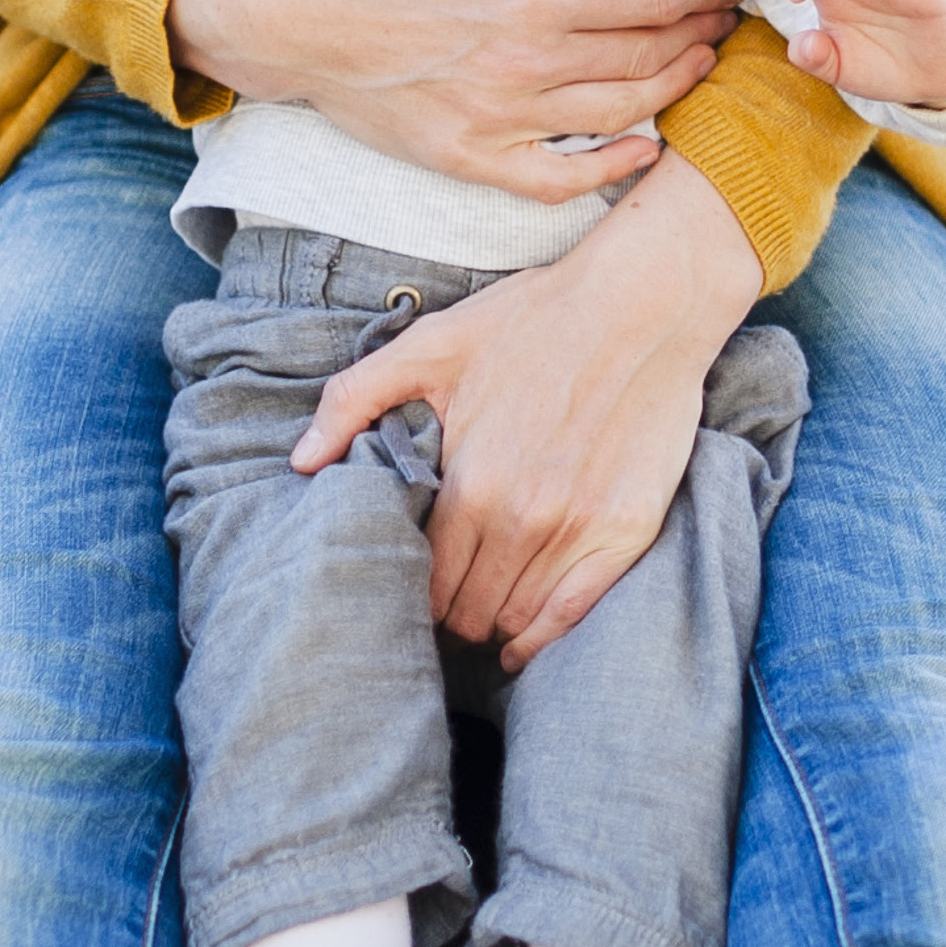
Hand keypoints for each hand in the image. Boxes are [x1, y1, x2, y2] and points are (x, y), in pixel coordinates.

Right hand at [167, 0, 740, 202]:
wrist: (286, 14)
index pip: (652, 0)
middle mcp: (525, 66)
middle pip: (646, 57)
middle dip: (698, 34)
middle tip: (722, 16)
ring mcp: (499, 121)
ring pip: (618, 114)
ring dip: (673, 89)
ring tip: (698, 62)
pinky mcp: (470, 158)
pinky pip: (560, 179)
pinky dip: (612, 169)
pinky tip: (645, 148)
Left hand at [289, 155, 765, 665]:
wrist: (644, 302)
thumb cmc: (536, 318)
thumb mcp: (432, 344)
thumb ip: (355, 400)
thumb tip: (300, 461)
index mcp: (470, 481)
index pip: (423, 576)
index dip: (408, 592)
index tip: (403, 590)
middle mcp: (521, 518)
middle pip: (466, 610)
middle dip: (445, 616)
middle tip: (437, 611)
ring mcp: (577, 529)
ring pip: (514, 618)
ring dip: (489, 626)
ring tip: (475, 621)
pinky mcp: (625, 531)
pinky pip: (572, 613)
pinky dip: (540, 640)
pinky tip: (520, 645)